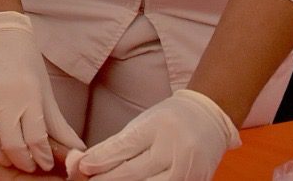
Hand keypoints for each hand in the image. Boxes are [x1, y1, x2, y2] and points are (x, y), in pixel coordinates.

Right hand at [0, 11, 82, 172]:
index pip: (35, 138)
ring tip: (9, 160)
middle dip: (23, 162)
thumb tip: (78, 150)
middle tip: (29, 165)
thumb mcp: (45, 92)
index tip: (45, 163)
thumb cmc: (26, 62)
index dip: (41, 157)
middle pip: (12, 144)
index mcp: (28, 95)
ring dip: (0, 157)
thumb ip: (58, 125)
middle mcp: (4, 97)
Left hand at [74, 89, 238, 180]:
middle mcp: (175, 149)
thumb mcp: (142, 123)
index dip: (102, 160)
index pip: (125, 148)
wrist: (210, 117)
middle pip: (136, 172)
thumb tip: (87, 162)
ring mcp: (188, 170)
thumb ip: (116, 144)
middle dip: (109, 179)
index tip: (83, 168)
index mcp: (158, 127)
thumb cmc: (169, 119)